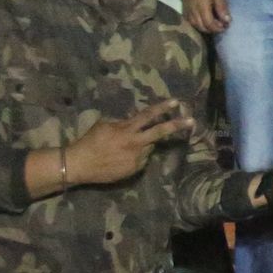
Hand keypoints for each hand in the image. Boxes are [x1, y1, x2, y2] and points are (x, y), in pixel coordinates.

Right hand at [66, 100, 193, 185]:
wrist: (80, 165)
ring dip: (144, 144)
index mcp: (126, 129)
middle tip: (192, 121)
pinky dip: (137, 156)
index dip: (162, 108)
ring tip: (123, 147)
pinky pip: (142, 159)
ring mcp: (136, 158)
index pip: (147, 116)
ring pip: (149, 147)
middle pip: (159, 133)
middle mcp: (135, 143)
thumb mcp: (104, 125)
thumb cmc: (89, 142)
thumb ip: (122, 122)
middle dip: (176, 126)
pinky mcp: (135, 170)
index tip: (175, 102)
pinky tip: (122, 158)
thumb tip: (132, 120)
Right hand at [183, 0, 229, 34]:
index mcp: (202, 7)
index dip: (217, 28)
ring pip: (194, 25)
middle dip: (212, 29)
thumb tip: (227, 21)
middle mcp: (193, 11)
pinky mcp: (184, 9)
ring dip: (204, 28)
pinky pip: (189, 21)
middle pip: (201, 27)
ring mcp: (187, 11)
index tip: (225, 27)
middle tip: (219, 27)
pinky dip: (196, 24)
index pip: (209, 24)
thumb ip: (222, 8)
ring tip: (212, 25)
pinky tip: (202, 22)